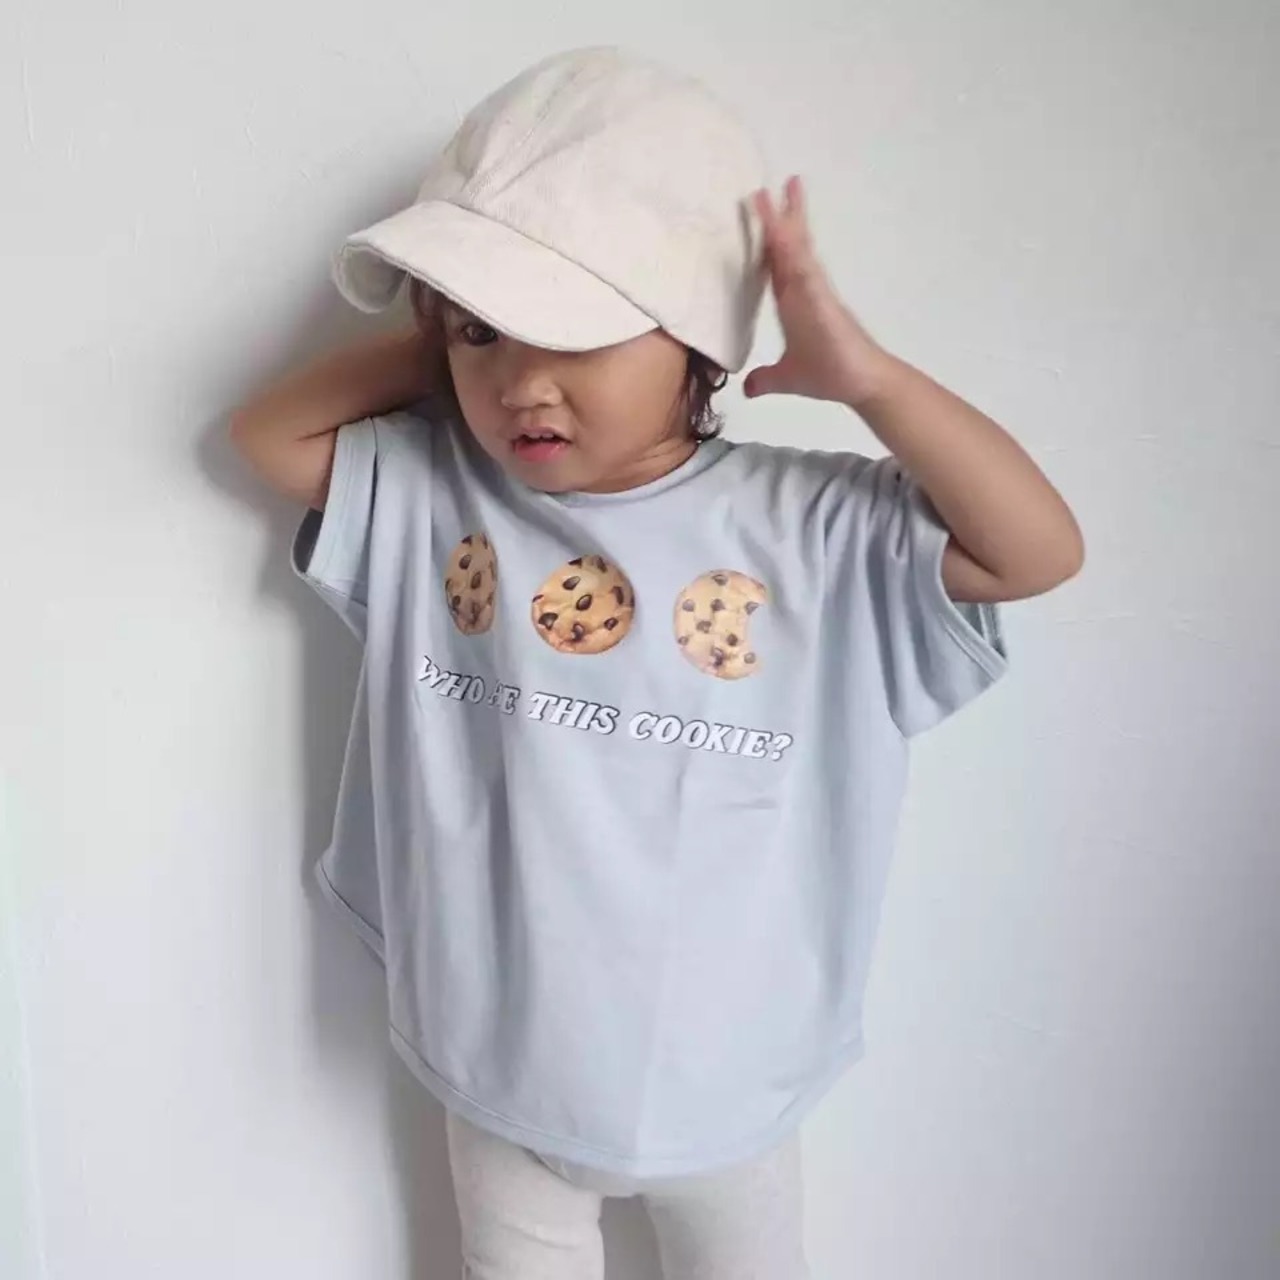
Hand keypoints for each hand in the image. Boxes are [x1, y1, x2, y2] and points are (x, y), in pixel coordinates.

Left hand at [743, 177, 895, 406]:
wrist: (861, 384)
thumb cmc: (830, 374)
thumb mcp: (785, 378)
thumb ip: (766, 378)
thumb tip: (747, 388)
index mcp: (792, 302)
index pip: (774, 262)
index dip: (765, 238)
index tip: (756, 212)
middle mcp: (803, 290)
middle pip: (787, 246)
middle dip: (777, 216)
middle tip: (764, 186)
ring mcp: (815, 292)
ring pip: (797, 249)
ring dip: (787, 220)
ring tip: (782, 189)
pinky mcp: (823, 302)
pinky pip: (806, 272)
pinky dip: (794, 252)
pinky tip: (784, 234)